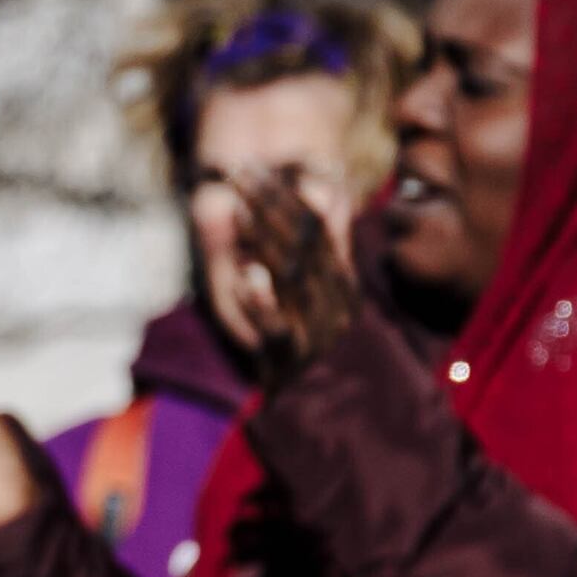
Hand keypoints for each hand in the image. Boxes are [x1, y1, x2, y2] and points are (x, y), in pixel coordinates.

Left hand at [222, 169, 362, 388]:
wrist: (318, 413)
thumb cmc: (308, 350)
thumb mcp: (309, 301)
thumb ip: (307, 261)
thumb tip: (294, 212)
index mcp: (340, 284)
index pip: (315, 227)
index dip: (285, 191)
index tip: (255, 163)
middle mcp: (334, 303)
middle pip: (303, 242)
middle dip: (269, 201)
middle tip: (237, 168)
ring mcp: (316, 330)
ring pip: (291, 277)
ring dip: (264, 240)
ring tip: (238, 207)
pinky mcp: (292, 357)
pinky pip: (278, 326)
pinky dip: (261, 301)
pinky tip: (245, 274)